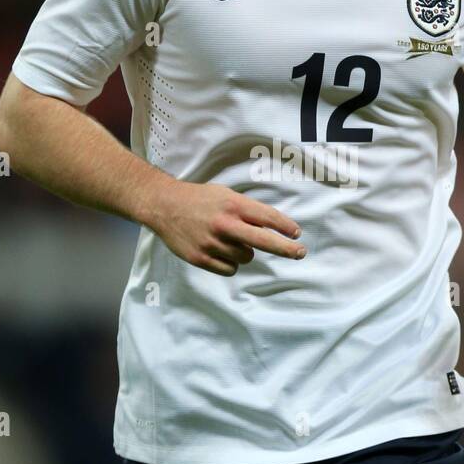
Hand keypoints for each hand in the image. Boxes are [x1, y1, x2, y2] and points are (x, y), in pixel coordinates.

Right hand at [149, 179, 306, 276]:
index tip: (297, 234)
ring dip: (244, 252)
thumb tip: (271, 229)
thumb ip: (246, 210)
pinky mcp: (201, 258)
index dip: (285, 227)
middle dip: (286, 249)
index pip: (267, 217)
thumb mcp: (225, 195)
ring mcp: (212, 243)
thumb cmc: (199, 199)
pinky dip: (230, 263)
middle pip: (263, 242)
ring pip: (246, 257)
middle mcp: (224, 224)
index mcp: (232, 205)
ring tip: (229, 240)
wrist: (163, 205)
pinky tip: (219, 250)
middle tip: (300, 252)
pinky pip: (230, 269)